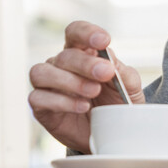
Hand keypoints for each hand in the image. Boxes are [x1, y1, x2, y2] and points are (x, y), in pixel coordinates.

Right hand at [27, 21, 145, 152]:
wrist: (111, 135)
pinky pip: (38, 97)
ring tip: (92, 92)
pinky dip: (61, 101)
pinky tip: (82, 106)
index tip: (103, 41)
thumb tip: (109, 57)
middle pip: (64, 55)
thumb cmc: (117, 105)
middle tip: (105, 73)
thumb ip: (121, 71)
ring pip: (41, 72)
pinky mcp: (41, 107)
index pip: (75, 32)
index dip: (86, 33)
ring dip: (69, 81)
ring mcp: (48, 85)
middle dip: (86, 64)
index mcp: (82, 52)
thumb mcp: (129, 87)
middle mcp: (61, 65)